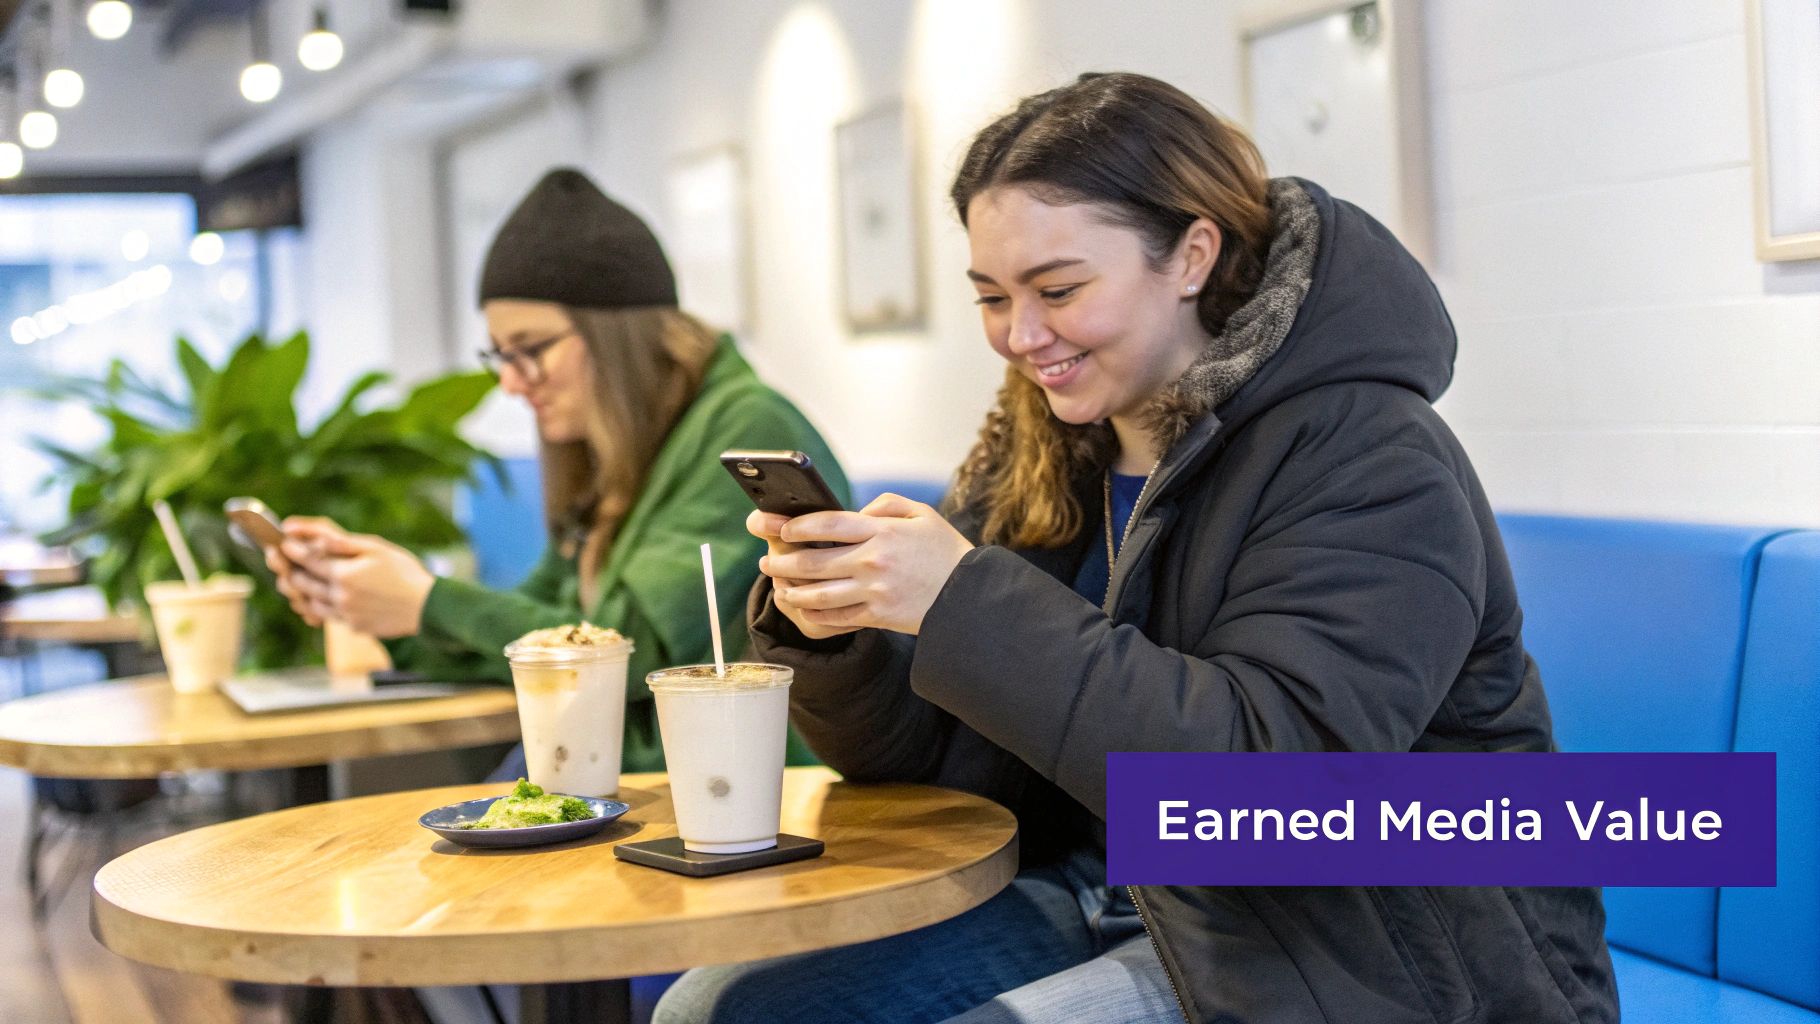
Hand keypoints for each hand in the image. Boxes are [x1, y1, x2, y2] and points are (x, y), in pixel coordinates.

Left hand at [273, 518, 434, 638]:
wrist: (427, 606)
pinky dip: (321, 607)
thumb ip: (342, 543)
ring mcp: (346, 614)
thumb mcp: (376, 548)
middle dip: (290, 570)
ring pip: (311, 603)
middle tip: (282, 561)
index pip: (307, 560)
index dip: (291, 550)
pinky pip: (329, 616)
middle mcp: (340, 596)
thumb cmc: (404, 572)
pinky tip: (325, 599)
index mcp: (344, 574)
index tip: (283, 542)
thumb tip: (313, 537)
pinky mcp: (354, 626)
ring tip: (299, 581)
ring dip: (302, 592)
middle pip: (302, 584)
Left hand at [757, 493, 974, 635]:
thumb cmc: (944, 551)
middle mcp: (873, 561)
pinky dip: (813, 612)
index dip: (798, 526)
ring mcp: (874, 591)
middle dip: (782, 561)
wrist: (968, 595)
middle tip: (767, 561)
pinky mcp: (877, 616)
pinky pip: (835, 617)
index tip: (781, 528)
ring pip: (818, 593)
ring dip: (791, 590)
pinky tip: (802, 607)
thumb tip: (858, 511)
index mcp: (882, 532)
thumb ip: (887, 505)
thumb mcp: (922, 514)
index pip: (828, 524)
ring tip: (778, 587)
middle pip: (813, 562)